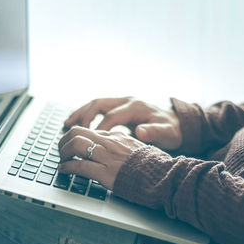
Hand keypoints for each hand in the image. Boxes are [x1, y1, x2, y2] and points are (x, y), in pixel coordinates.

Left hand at [58, 126, 146, 189]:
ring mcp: (107, 157)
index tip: (72, 145)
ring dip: (63, 152)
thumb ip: (125, 143)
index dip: (76, 137)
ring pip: (75, 145)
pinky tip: (63, 171)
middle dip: (64, 141)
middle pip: (77, 132)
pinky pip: (79, 166)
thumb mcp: (138, 148)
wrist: (164, 177)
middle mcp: (110, 143)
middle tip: (62, 151)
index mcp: (117, 137)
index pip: (90, 131)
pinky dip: (67, 168)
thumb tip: (116, 141)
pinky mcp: (105, 173)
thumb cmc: (154, 166)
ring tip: (61, 160)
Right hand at [64, 97, 181, 149]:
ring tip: (66, 124)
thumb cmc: (172, 131)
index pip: (112, 116)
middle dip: (84, 116)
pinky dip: (86, 115)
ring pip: (95, 103)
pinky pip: (98, 108)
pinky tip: (76, 124)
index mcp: (136, 106)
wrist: (177, 124)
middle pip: (99, 104)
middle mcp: (127, 100)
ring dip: (80, 113)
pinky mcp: (119, 107)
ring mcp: (122, 102)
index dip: (100, 129)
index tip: (91, 142)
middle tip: (72, 130)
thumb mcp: (167, 134)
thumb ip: (154, 133)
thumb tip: (141, 131)